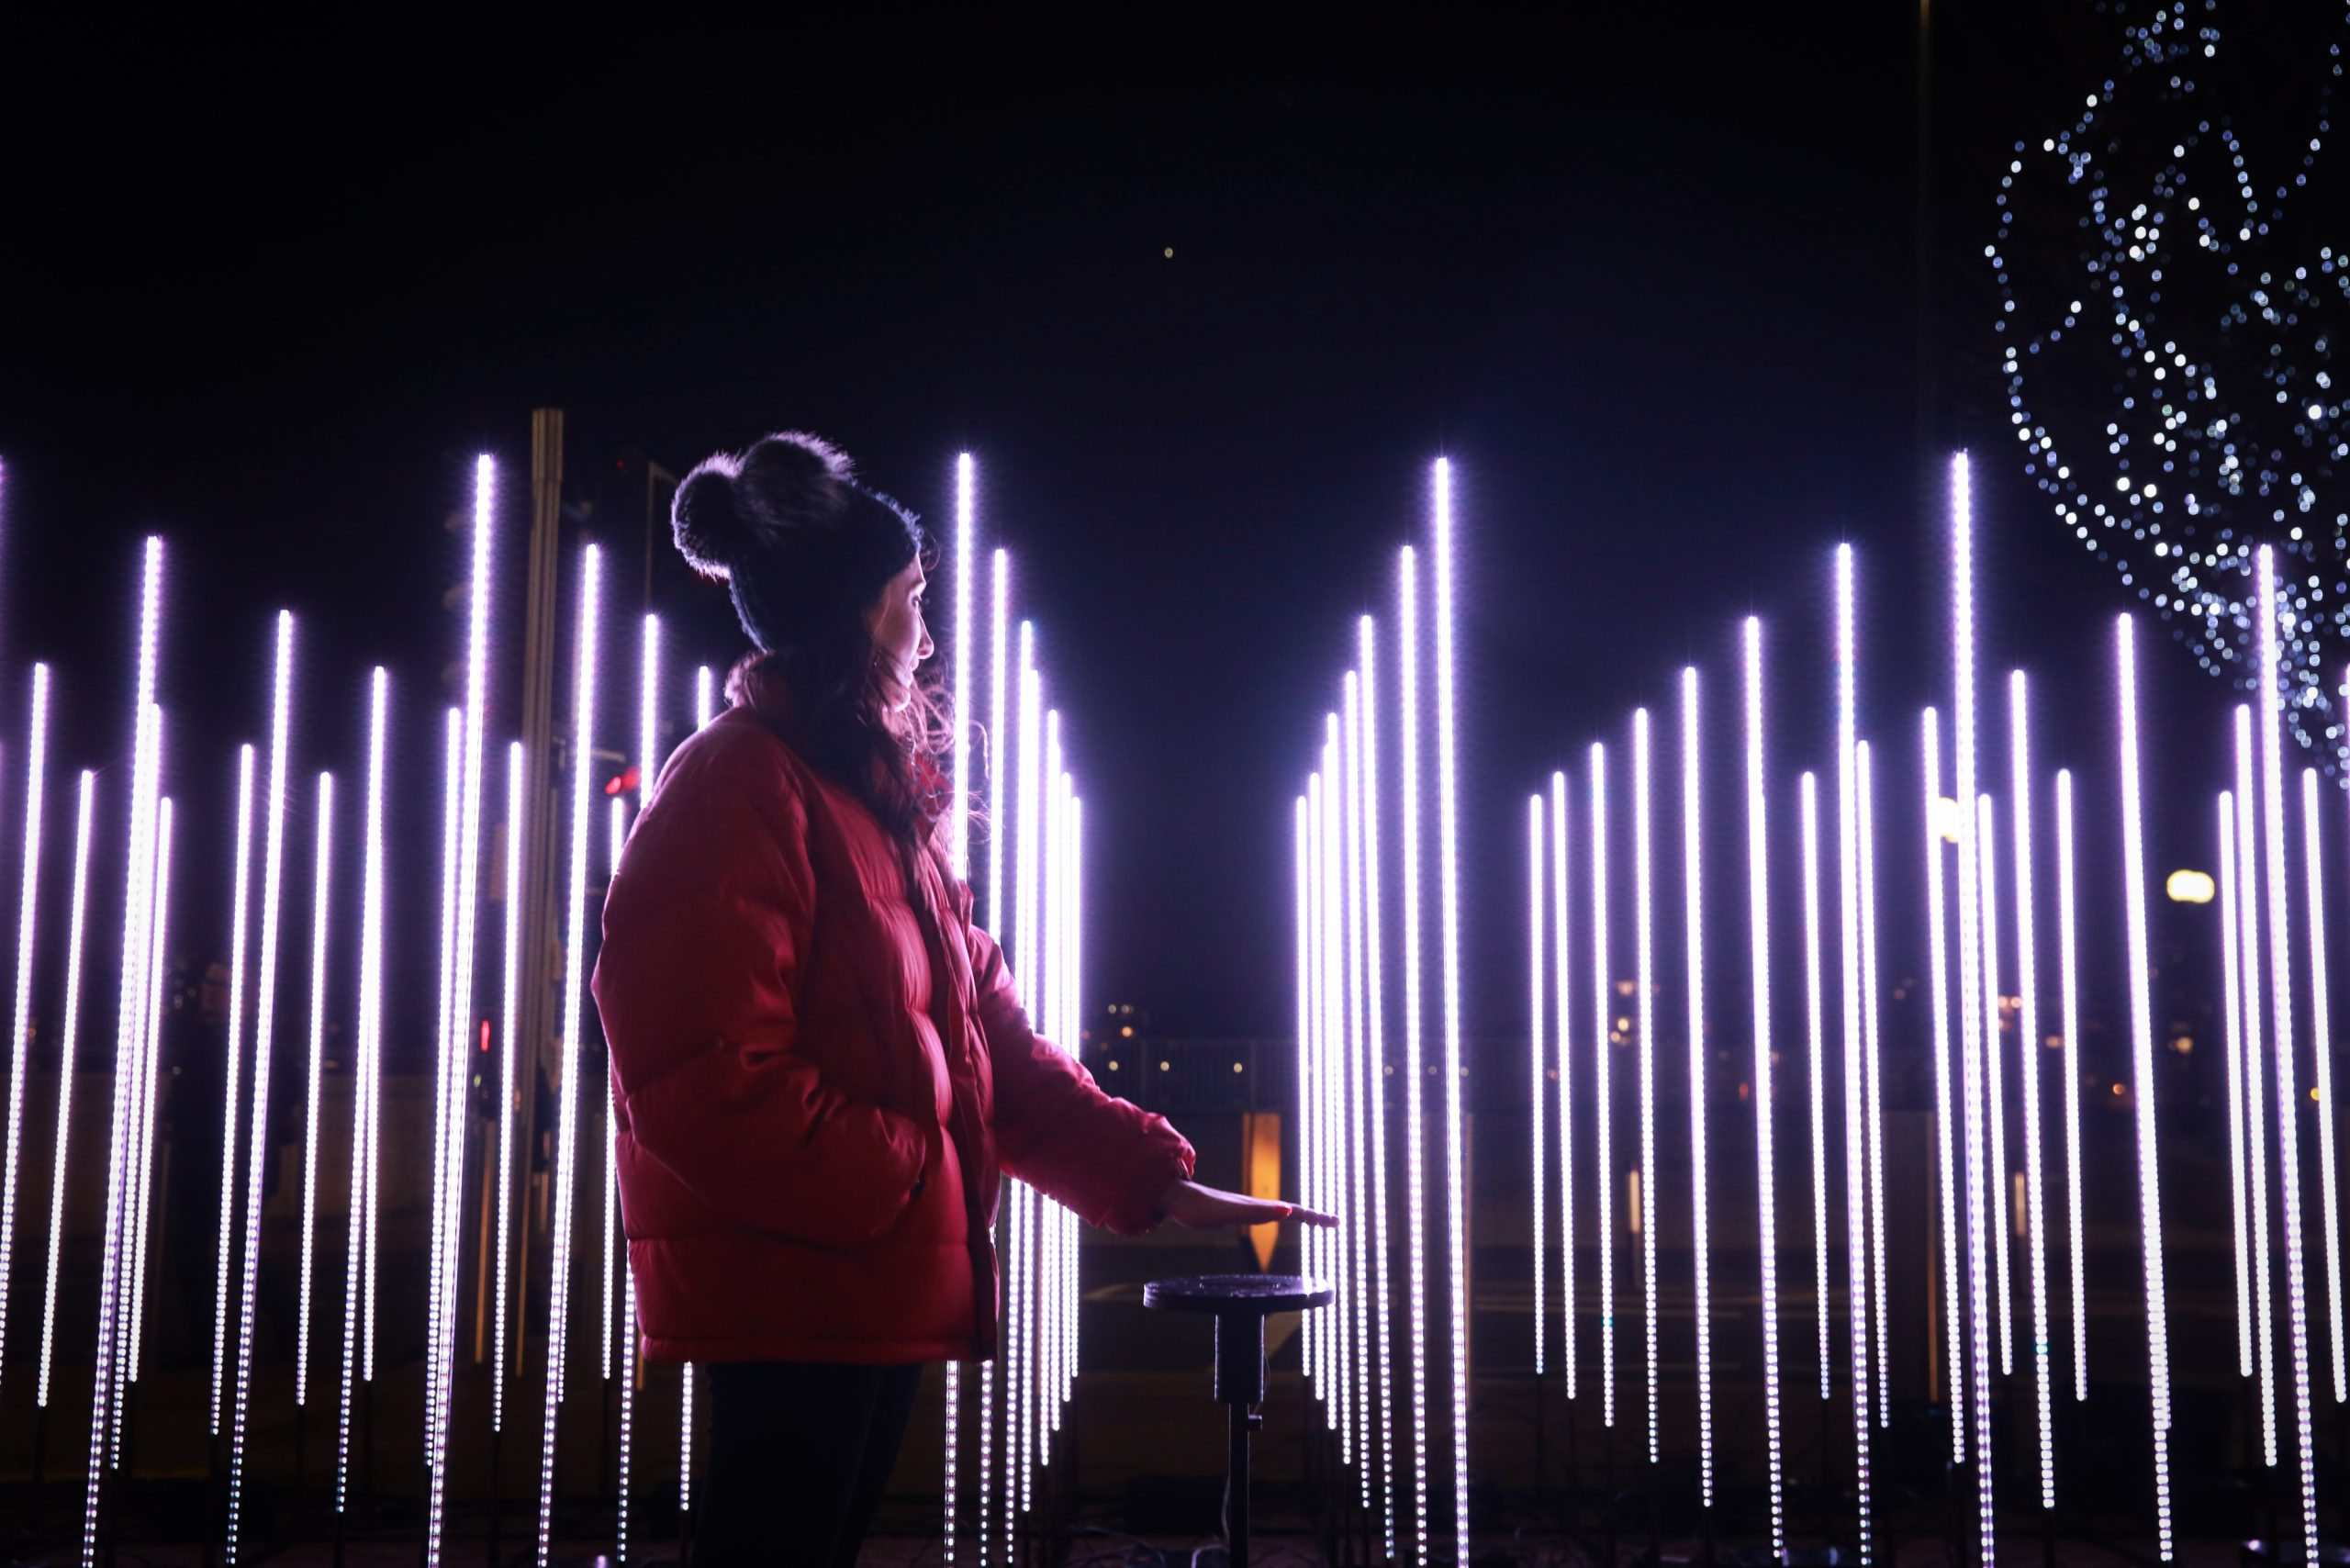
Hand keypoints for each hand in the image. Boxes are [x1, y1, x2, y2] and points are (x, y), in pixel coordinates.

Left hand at [1154, 1178, 1338, 1230]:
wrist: (1175, 1199)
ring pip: (1280, 1210)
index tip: (1335, 1221)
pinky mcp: (1235, 1212)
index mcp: (1257, 1207)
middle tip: (1334, 1222)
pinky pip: (1266, 1214)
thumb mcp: (1230, 1214)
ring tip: (1315, 1220)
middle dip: (1314, 1216)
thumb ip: (1257, 1213)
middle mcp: (1254, 1205)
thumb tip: (1288, 1212)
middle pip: (1291, 1209)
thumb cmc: (1200, 1209)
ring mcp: (1245, 1208)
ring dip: (1300, 1215)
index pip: (1293, 1210)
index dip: (1314, 1216)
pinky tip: (1277, 1218)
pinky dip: (1281, 1216)